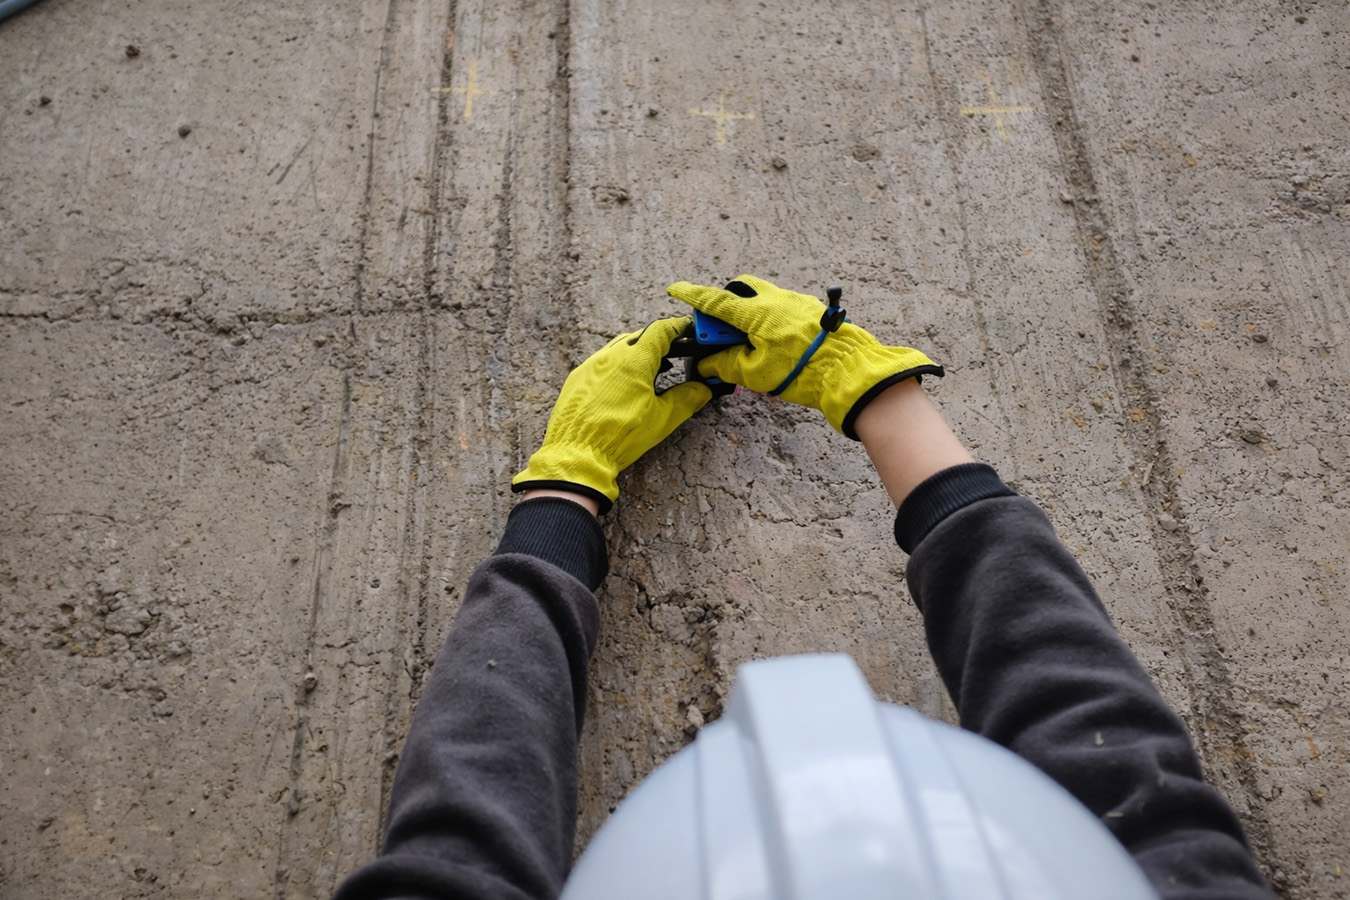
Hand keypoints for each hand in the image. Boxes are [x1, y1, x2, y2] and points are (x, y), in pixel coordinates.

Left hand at [512, 316, 711, 512]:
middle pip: (639, 336)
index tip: (688, 329)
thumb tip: (703, 389)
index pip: (660, 330)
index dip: (677, 327)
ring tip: (654, 370)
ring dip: (638, 353)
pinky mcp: (578, 378)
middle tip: (675, 353)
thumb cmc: (620, 436)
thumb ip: (686, 399)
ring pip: (619, 348)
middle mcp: (610, 355)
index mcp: (634, 360)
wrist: (578, 454)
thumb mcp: (662, 419)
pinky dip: (618, 365)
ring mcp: (590, 365)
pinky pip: (602, 362)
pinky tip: (625, 384)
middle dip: (659, 342)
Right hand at [666, 275, 942, 438]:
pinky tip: (774, 348)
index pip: (714, 301)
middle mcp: (774, 299)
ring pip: (761, 299)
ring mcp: (794, 302)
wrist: (848, 370)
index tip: (676, 289)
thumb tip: (709, 361)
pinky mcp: (809, 311)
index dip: (692, 295)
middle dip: (724, 306)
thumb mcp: (755, 373)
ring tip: (749, 348)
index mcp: (756, 312)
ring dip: (748, 317)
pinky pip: (780, 309)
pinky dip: (768, 323)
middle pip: (739, 290)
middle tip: (719, 334)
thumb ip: (726, 364)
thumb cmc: (802, 371)